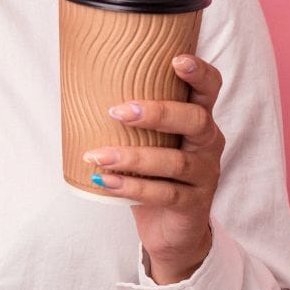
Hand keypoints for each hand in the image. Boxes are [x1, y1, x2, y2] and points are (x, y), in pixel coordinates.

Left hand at [83, 53, 224, 283]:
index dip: (199, 72)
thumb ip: (133, 119)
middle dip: (157, 113)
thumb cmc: (155, 175)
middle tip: (117, 112)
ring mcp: (205, 175)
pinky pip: (164, 193)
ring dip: (132, 157)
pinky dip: (131, 186)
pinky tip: (106, 181)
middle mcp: (209, 144)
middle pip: (195, 120)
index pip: (209, 89)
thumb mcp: (150, 142)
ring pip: (174, 161)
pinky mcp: (194, 204)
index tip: (176, 59)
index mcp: (200, 121)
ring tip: (97, 156)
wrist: (171, 231)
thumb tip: (80, 88)